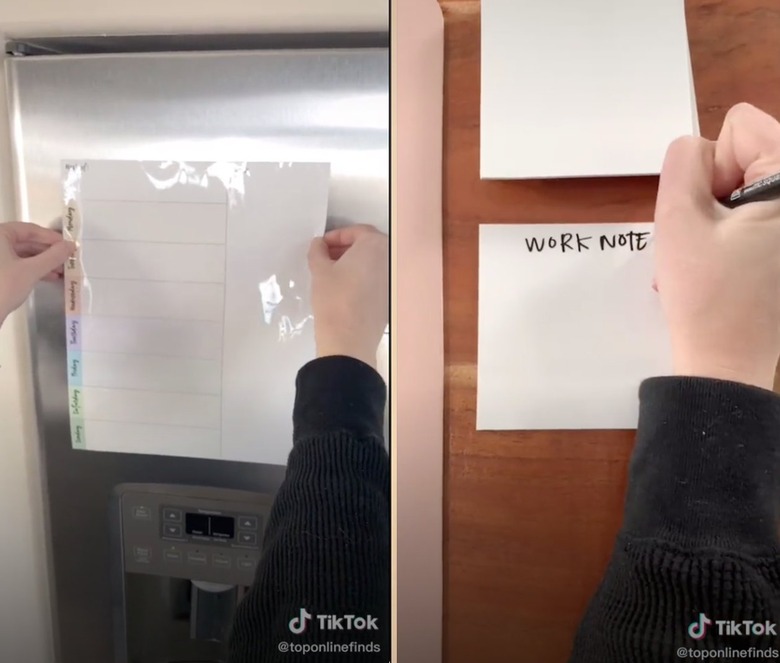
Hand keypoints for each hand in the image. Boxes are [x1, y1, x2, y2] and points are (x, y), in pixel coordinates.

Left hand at [0, 222, 74, 324]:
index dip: (50, 237)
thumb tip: (70, 245)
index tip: (67, 246)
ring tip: (61, 271)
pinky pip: (17, 264)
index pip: (29, 230)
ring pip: (22, 254)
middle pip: (26, 242)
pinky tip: (49, 277)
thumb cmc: (3, 286)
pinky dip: (33, 269)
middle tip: (66, 259)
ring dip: (43, 262)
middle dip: (48, 252)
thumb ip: (53, 256)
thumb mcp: (31, 270)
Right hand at [308, 224, 387, 367]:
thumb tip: (319, 245)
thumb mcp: (319, 270)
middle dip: (345, 249)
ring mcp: (392, 280)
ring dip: (352, 263)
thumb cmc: (334, 299)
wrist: (348, 339)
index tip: (321, 245)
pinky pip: (374, 280)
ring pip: (371, 264)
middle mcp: (389, 260)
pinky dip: (360, 278)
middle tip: (325, 257)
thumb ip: (318, 251)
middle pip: (367, 246)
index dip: (336, 236)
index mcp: (376, 246)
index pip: (356, 231)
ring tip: (331, 273)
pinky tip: (343, 289)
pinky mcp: (389, 298)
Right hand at [654, 103, 779, 389]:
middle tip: (705, 238)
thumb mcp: (677, 221)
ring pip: (747, 185)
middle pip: (748, 153)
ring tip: (709, 256)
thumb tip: (697, 150)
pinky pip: (756, 213)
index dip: (711, 165)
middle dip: (716, 190)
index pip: (741, 126)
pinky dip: (732, 233)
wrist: (726, 363)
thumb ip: (682, 163)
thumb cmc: (706, 296)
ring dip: (718, 214)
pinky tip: (722, 265)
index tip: (710, 214)